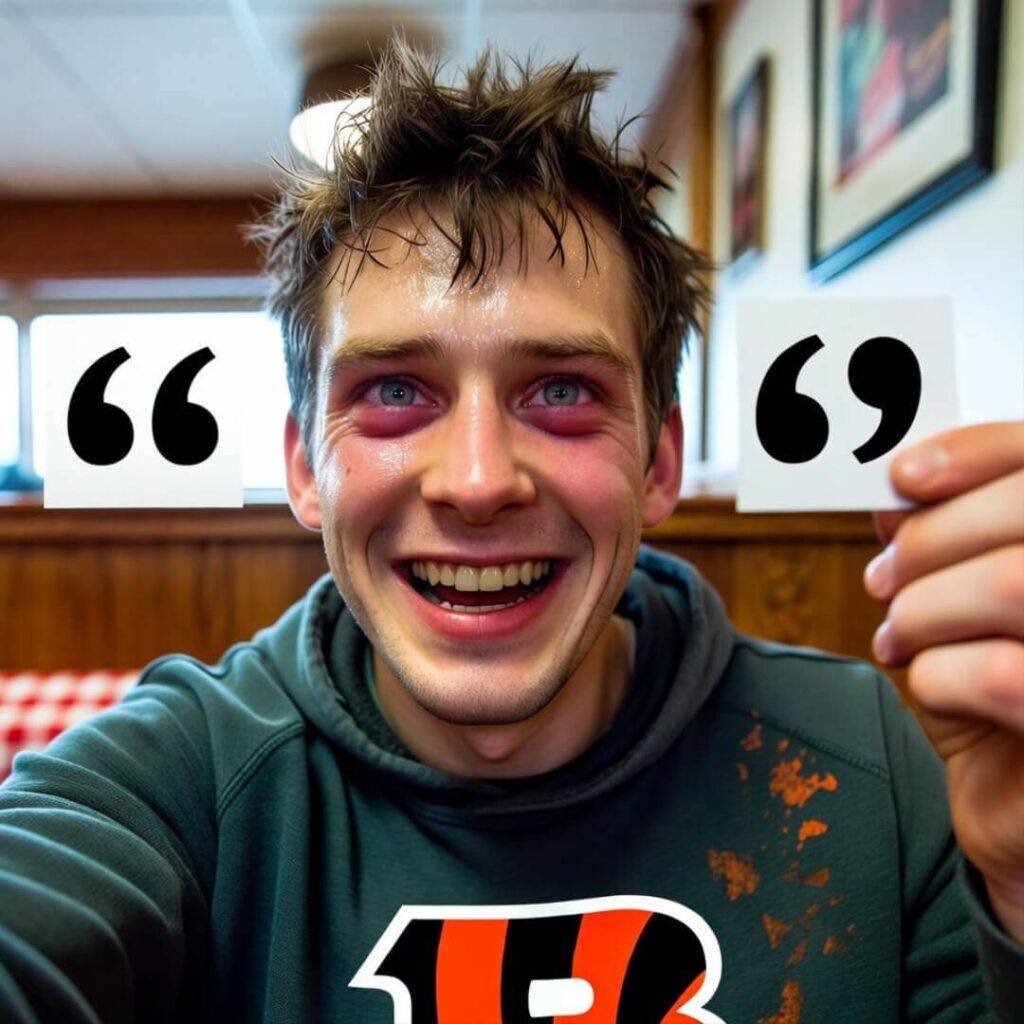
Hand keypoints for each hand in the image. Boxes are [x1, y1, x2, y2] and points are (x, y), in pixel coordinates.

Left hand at [864, 421, 1023, 942]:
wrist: (1020, 815)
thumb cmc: (997, 701)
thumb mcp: (960, 612)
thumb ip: (945, 545)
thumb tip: (896, 496)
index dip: (975, 452)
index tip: (902, 477)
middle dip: (930, 541)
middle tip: (880, 580)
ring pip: (1014, 582)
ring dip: (926, 608)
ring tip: (899, 637)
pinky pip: (1005, 676)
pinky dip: (940, 675)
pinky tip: (931, 686)